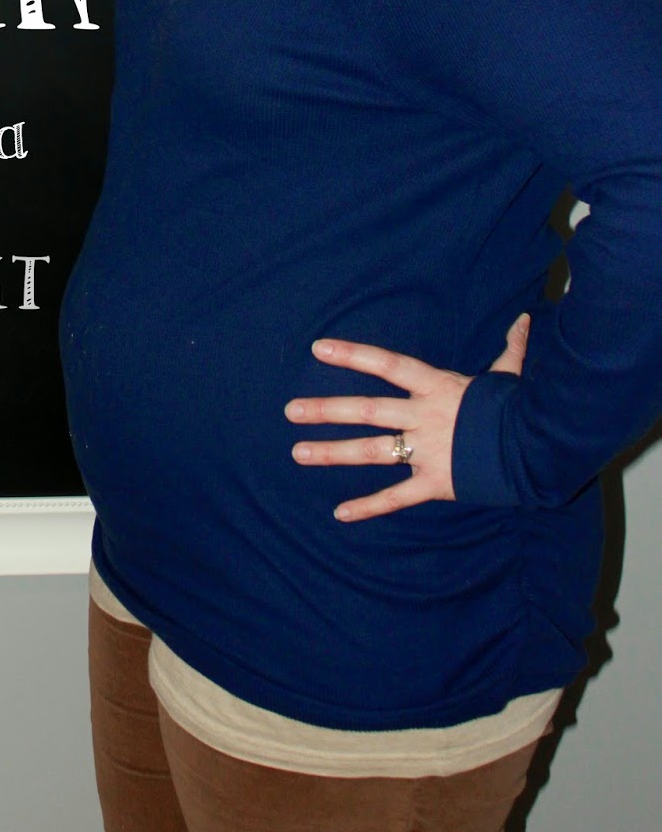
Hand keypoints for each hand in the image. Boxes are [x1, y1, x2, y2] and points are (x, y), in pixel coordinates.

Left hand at [283, 313, 529, 522]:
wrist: (541, 450)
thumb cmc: (519, 409)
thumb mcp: (507, 376)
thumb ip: (508, 348)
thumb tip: (524, 318)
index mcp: (436, 386)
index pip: (386, 365)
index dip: (353, 355)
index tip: (318, 349)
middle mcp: (424, 416)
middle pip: (367, 410)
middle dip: (327, 409)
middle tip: (290, 410)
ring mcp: (427, 450)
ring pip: (372, 451)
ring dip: (333, 453)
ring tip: (298, 452)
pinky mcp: (435, 483)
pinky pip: (396, 497)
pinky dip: (369, 506)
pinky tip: (341, 513)